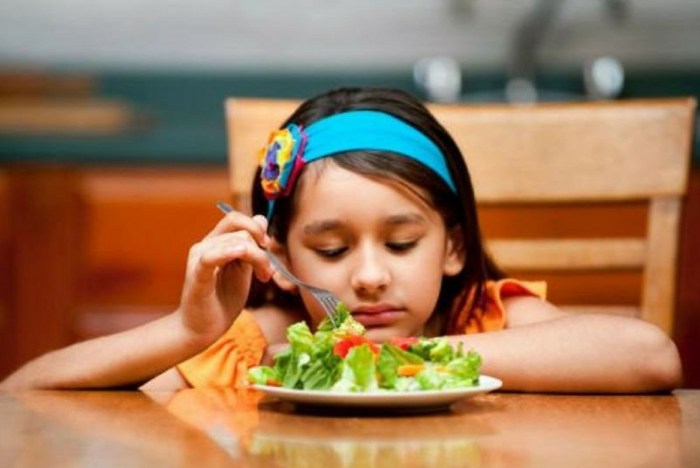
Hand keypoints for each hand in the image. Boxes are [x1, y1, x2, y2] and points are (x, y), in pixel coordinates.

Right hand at [176, 210, 274, 343]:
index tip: (267, 245)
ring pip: (236, 242)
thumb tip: (261, 219)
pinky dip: (227, 252)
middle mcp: (204, 246)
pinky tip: (240, 253)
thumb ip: (251, 247)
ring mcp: (199, 259)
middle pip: (239, 229)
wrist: (201, 329)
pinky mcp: (197, 276)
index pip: (235, 219)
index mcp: (215, 243)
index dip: (256, 227)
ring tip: (263, 277)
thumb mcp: (243, 270)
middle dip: (261, 247)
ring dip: (258, 258)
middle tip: (268, 271)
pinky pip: (210, 257)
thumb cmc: (221, 300)